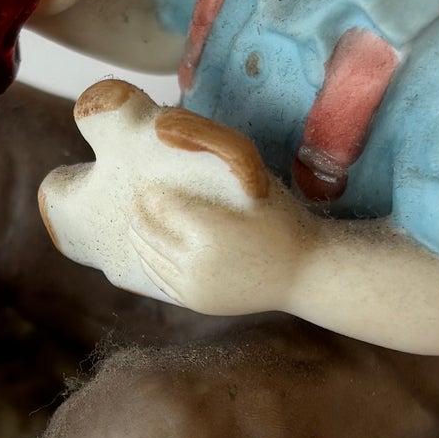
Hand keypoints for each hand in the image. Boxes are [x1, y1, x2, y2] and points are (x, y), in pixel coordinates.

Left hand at [125, 174, 314, 316]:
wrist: (303, 273)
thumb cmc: (282, 221)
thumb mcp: (254, 185)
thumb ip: (220, 164)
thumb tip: (181, 136)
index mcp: (208, 230)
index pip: (160, 206)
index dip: (149, 191)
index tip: (142, 179)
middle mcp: (195, 262)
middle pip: (146, 231)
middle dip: (138, 212)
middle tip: (134, 197)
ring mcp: (193, 286)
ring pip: (147, 256)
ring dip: (139, 236)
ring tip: (137, 219)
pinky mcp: (195, 301)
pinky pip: (159, 277)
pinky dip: (149, 259)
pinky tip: (149, 245)